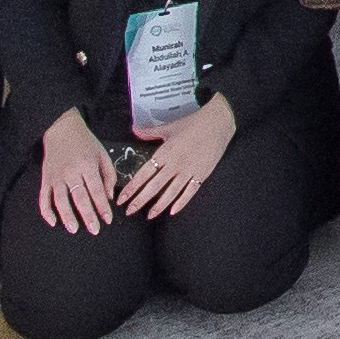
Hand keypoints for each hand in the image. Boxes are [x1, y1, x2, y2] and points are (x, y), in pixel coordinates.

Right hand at [32, 109, 122, 234]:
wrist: (62, 129)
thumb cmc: (86, 143)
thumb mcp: (102, 154)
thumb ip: (108, 175)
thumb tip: (109, 197)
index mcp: (87, 165)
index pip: (96, 190)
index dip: (102, 206)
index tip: (108, 219)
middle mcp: (71, 172)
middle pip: (79, 198)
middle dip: (88, 215)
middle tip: (94, 230)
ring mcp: (56, 177)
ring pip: (60, 200)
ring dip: (67, 216)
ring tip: (74, 229)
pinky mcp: (45, 179)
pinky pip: (43, 198)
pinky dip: (46, 211)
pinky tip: (53, 222)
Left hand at [123, 97, 239, 217]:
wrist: (218, 122)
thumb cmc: (193, 123)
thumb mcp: (169, 127)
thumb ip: (150, 131)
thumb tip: (134, 130)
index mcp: (165, 153)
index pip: (143, 174)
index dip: (131, 188)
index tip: (121, 199)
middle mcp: (175, 164)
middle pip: (154, 187)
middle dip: (140, 201)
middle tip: (129, 212)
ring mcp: (189, 170)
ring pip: (170, 192)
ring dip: (158, 206)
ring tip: (149, 215)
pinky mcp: (201, 174)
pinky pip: (190, 191)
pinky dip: (181, 202)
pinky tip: (173, 211)